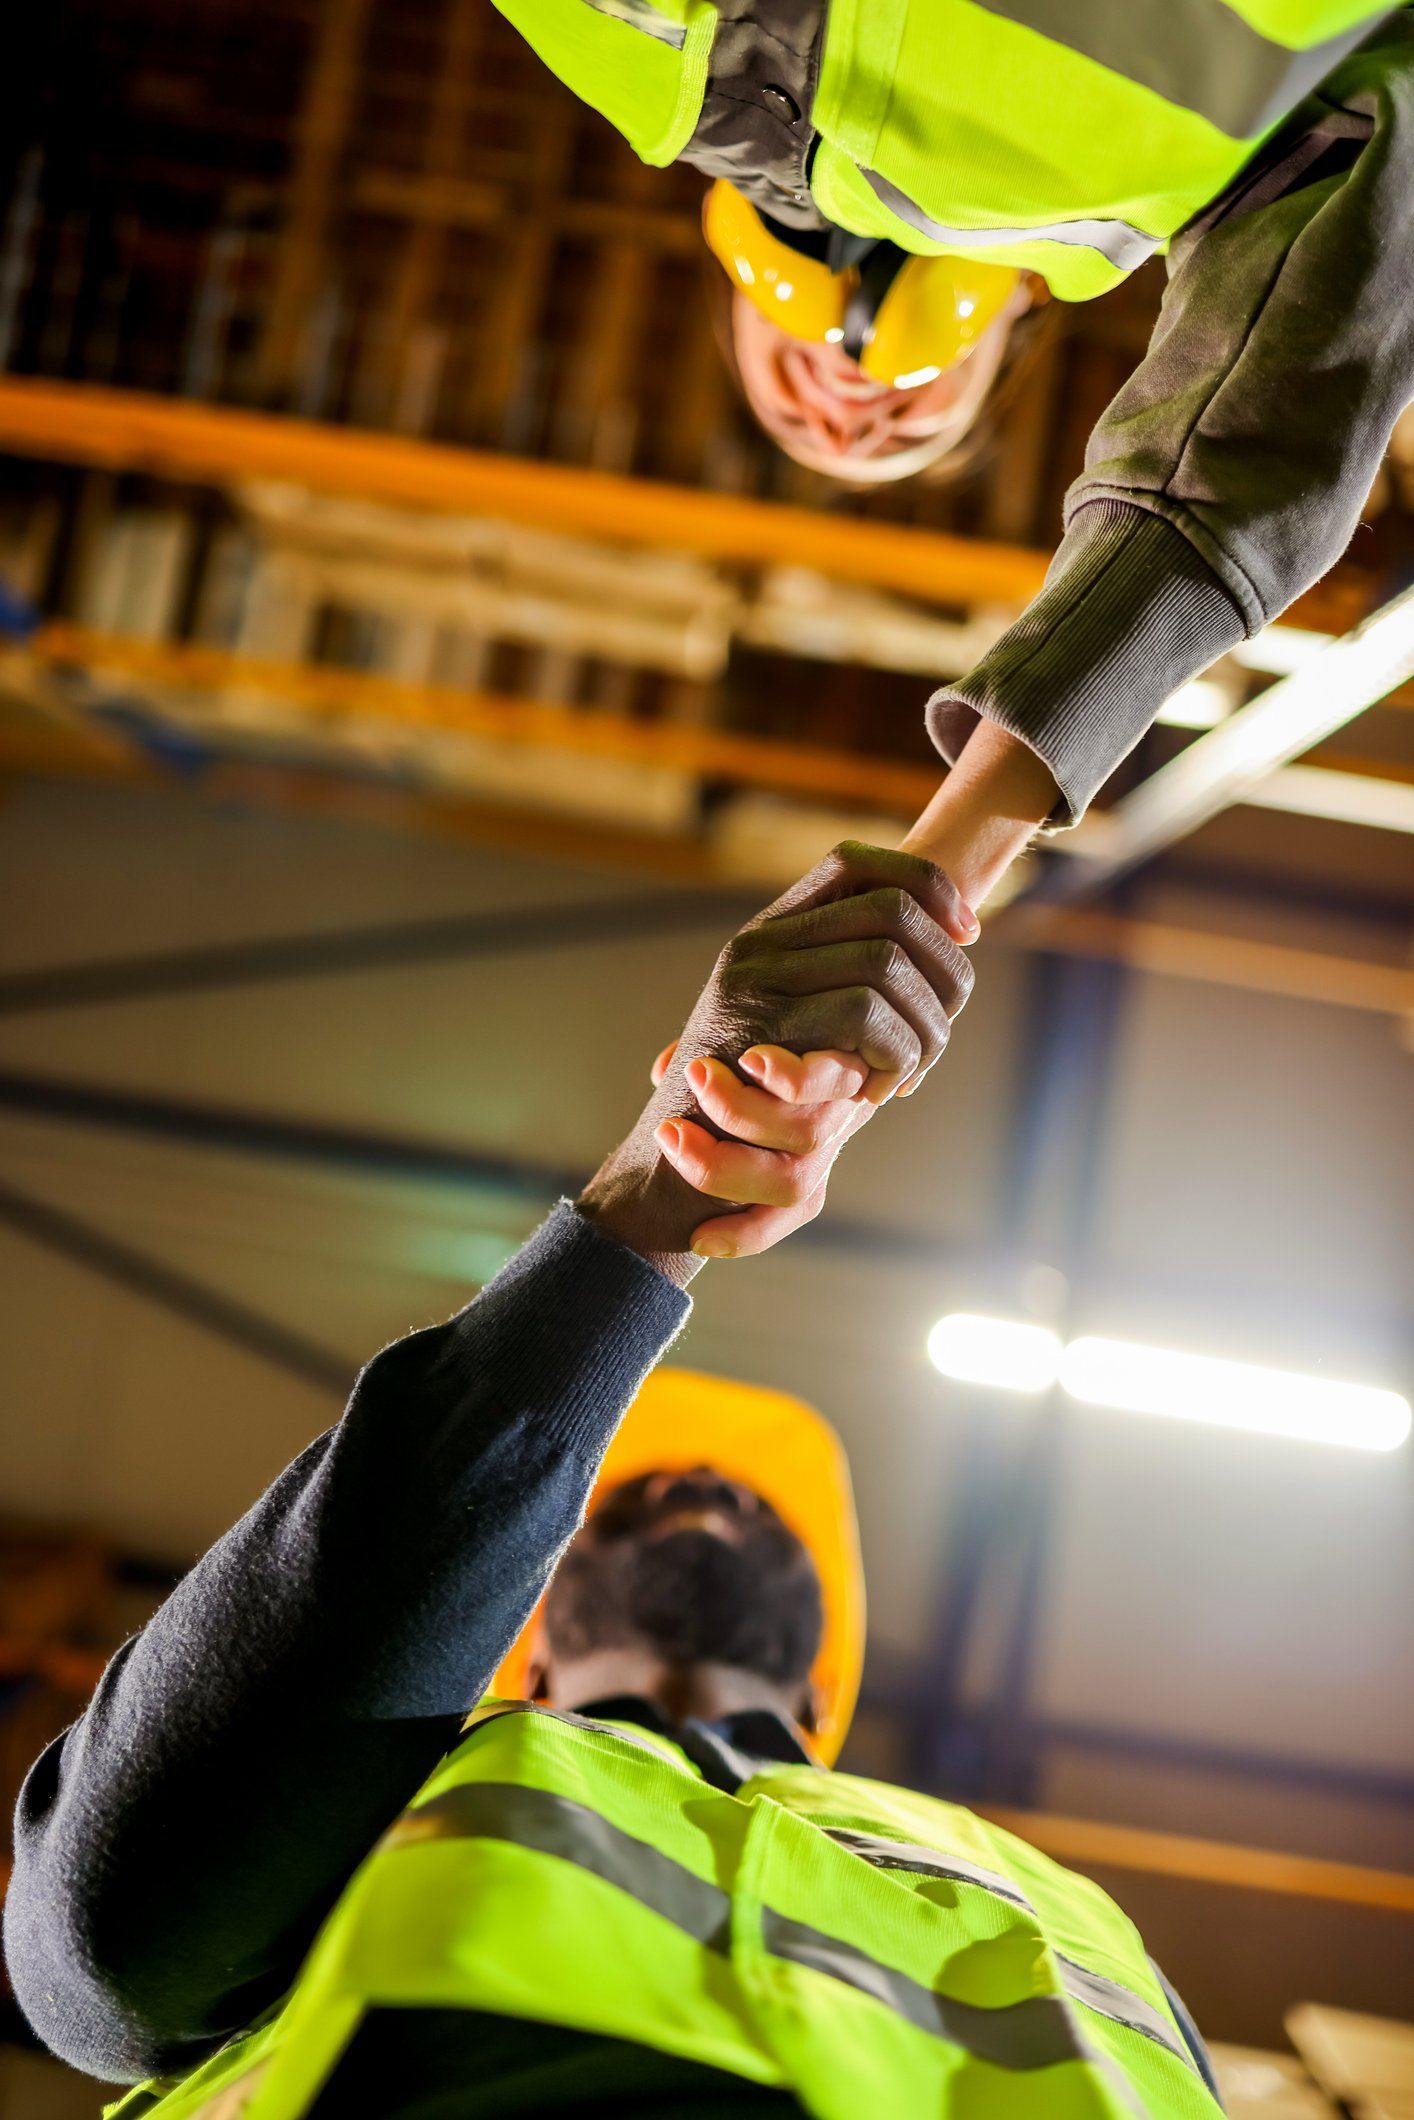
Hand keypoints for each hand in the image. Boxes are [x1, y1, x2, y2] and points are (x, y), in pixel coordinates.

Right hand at [576, 842, 975, 1282]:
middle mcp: (758, 945)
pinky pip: (861, 1016)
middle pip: (891, 911)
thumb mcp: (803, 1031)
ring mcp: (755, 983)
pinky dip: (893, 1053)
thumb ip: (845, 984)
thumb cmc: (751, 1105)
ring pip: (884, 964)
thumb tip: (950, 934)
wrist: (670, 1165)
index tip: (966, 933)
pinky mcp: (762, 1034)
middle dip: (943, 969)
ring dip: (921, 1025)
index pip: (858, 861)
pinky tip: (883, 1088)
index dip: (926, 886)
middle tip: (941, 1027)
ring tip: (909, 1071)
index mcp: (770, 932)